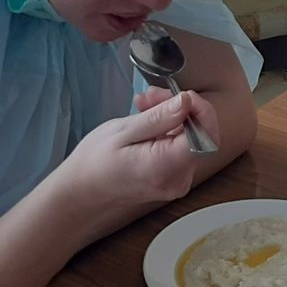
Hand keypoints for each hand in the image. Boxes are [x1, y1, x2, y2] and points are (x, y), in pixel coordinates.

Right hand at [60, 90, 220, 212]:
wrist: (81, 192)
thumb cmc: (94, 163)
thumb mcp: (123, 132)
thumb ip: (158, 118)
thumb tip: (187, 102)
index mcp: (166, 167)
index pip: (205, 136)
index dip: (200, 110)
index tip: (183, 94)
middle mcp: (178, 178)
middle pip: (198, 135)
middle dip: (182, 108)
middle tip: (152, 94)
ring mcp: (177, 180)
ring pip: (189, 138)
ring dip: (172, 116)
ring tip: (144, 103)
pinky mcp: (172, 177)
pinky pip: (179, 147)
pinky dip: (168, 129)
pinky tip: (147, 119)